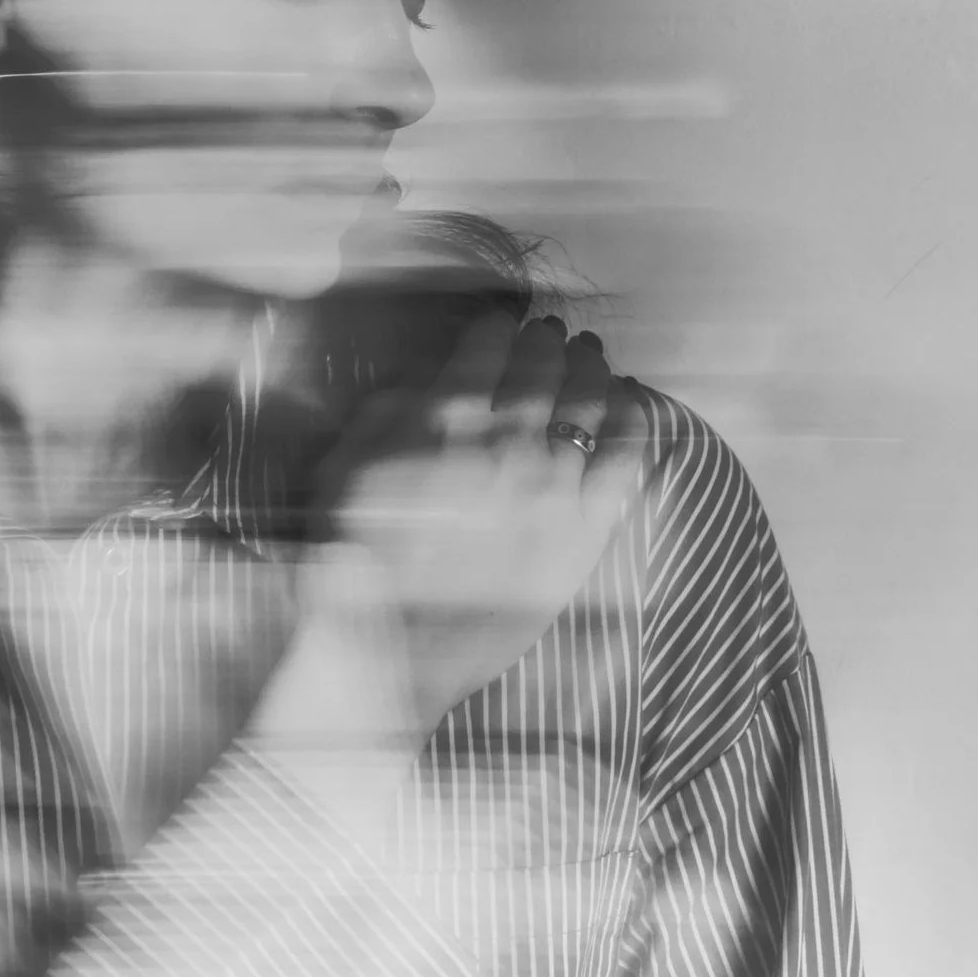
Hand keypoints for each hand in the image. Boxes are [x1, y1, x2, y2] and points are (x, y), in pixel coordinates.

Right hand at [308, 311, 649, 733]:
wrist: (388, 652)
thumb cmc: (353, 558)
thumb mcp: (344, 461)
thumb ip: (391, 407)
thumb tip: (435, 376)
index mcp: (445, 418)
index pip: (489, 343)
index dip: (498, 326)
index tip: (503, 324)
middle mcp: (508, 441)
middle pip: (544, 364)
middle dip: (547, 340)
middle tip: (550, 334)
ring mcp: (554, 485)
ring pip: (590, 400)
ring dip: (591, 367)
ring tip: (589, 355)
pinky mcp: (586, 530)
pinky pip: (625, 457)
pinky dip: (633, 417)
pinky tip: (631, 398)